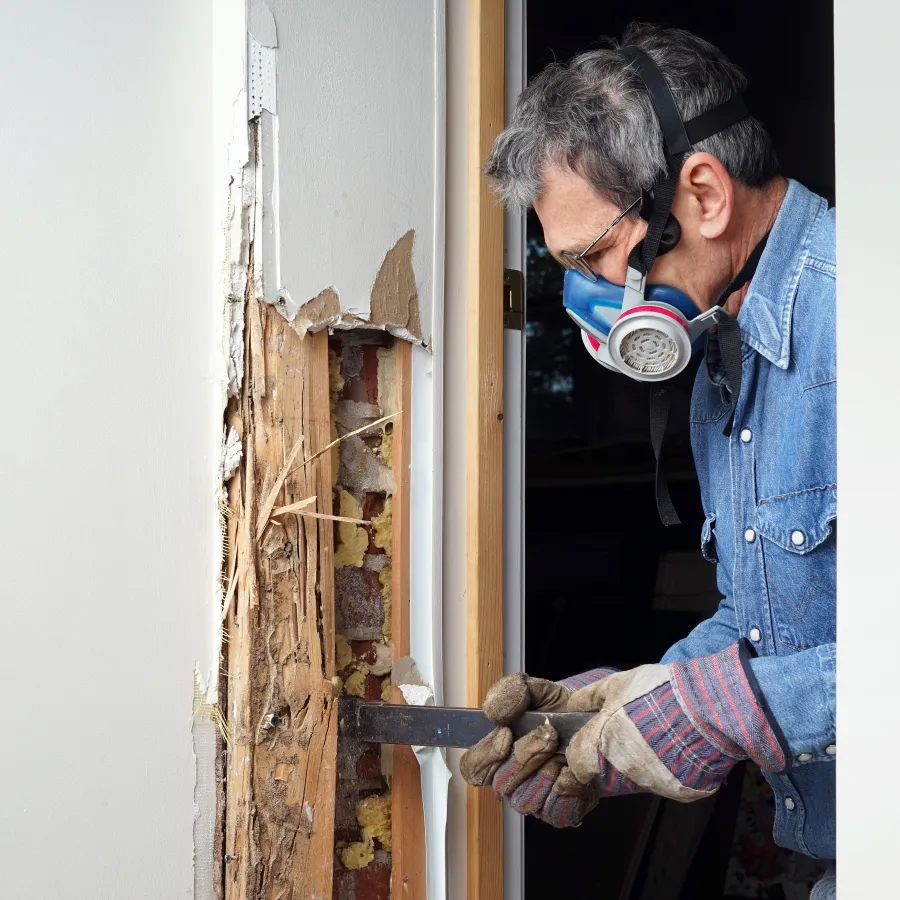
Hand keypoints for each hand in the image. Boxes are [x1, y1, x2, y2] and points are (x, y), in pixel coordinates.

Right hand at [460, 669, 614, 827]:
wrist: (592, 724)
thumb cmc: (557, 709)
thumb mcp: (533, 690)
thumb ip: (509, 692)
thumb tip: (491, 713)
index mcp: (495, 753)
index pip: (472, 768)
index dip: (485, 756)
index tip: (506, 735)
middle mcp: (509, 780)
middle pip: (502, 782)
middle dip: (527, 755)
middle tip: (549, 734)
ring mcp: (531, 799)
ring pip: (526, 799)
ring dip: (548, 770)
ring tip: (564, 751)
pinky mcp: (557, 812)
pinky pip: (553, 810)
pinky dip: (568, 787)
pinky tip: (575, 770)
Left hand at [565, 642, 786, 801]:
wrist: (708, 706)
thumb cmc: (657, 692)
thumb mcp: (618, 683)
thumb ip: (590, 696)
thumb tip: (571, 704)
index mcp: (602, 744)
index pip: (576, 763)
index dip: (579, 753)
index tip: (587, 744)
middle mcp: (622, 770)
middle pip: (606, 772)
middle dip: (610, 757)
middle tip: (628, 734)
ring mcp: (650, 783)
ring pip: (634, 778)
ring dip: (637, 764)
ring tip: (654, 737)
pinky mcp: (677, 791)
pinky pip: (663, 781)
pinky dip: (665, 769)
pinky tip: (673, 748)